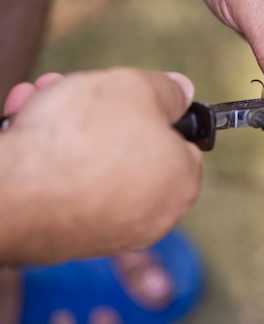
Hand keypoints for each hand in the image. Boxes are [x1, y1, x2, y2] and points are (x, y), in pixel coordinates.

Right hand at [0, 68, 201, 263]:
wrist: (10, 196)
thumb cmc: (84, 139)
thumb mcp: (137, 89)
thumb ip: (167, 90)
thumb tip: (183, 92)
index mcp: (181, 182)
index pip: (182, 142)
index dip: (156, 112)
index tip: (132, 95)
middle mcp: (152, 215)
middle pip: (131, 147)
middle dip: (99, 112)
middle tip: (74, 89)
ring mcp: (109, 230)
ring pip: (92, 163)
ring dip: (66, 126)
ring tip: (40, 98)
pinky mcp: (67, 237)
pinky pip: (64, 186)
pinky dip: (48, 157)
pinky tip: (23, 126)